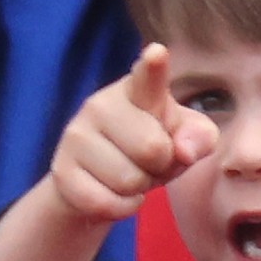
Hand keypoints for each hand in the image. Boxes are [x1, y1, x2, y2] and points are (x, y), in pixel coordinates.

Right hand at [45, 43, 217, 223]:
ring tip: (128, 174)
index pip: (147, 78)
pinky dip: (120, 207)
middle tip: (148, 161)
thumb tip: (183, 151)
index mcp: (137, 90)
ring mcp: (76, 136)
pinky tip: (113, 194)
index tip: (157, 53)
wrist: (96, 181)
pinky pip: (105, 203)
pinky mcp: (62, 171)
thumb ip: (199, 137)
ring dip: (138, 189)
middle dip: (160, 166)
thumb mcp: (183, 139)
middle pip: (153, 150)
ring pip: (129, 180)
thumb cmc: (150, 149)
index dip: (153, 67)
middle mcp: (101, 104)